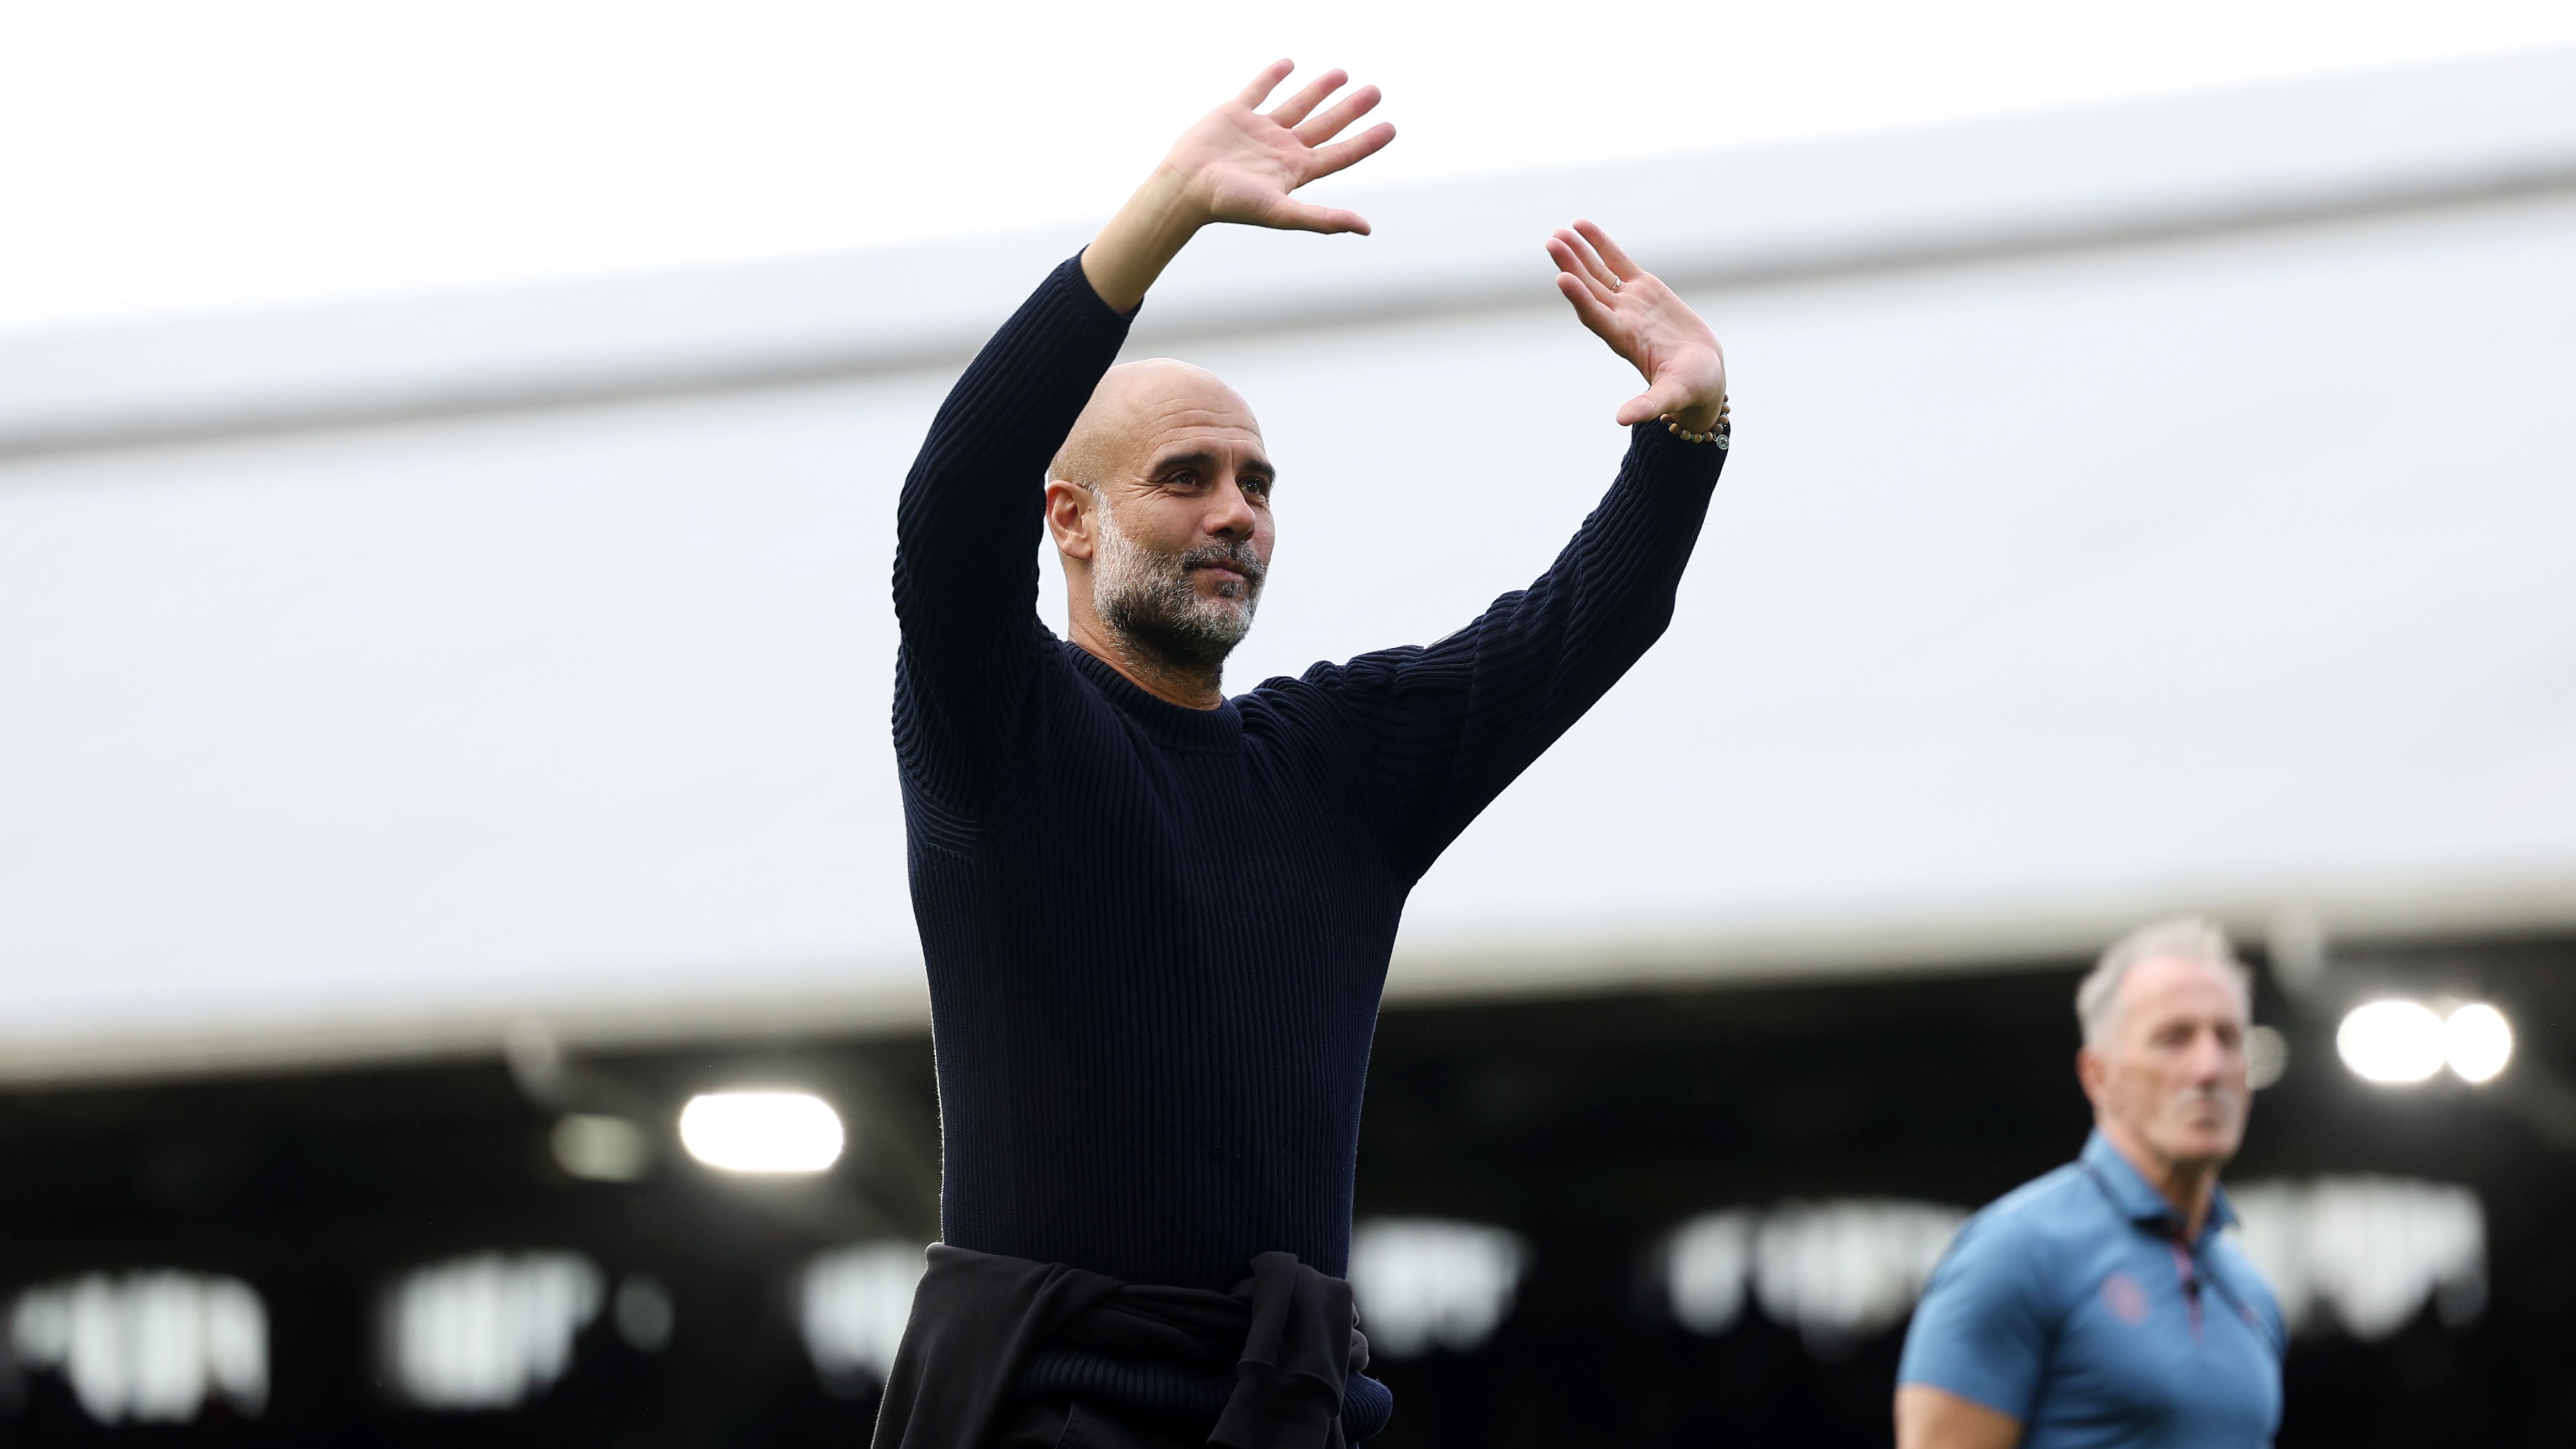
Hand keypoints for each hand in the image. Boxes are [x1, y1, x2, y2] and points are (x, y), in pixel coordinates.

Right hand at [1083, 61, 1393, 311]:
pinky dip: (1272, 77)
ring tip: (1343, 74)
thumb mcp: (1281, 212)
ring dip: (1320, 90)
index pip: (1340, 154)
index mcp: (1295, 172)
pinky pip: (1258, 90)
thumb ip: (1324, 219)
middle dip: (1351, 109)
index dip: (1366, 142)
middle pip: (1326, 126)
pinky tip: (1288, 64)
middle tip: (1376, 92)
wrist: (1185, 187)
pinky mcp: (1235, 114)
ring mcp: (1259, 131)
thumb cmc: (1230, 204)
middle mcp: (1281, 150)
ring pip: (1297, 105)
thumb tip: (1366, 229)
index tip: (1391, 128)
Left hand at [1547, 221, 1727, 433]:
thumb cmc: (1690, 387)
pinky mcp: (1643, 289)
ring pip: (1598, 272)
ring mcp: (1629, 303)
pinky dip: (1601, 244)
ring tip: (1558, 231)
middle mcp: (1620, 319)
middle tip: (1551, 242)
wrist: (1702, 373)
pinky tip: (1582, 226)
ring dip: (1578, 253)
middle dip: (1571, 266)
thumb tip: (1622, 421)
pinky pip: (1618, 261)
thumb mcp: (1671, 395)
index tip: (1562, 278)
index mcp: (1624, 341)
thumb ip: (1647, 406)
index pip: (1596, 316)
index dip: (1579, 298)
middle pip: (1589, 289)